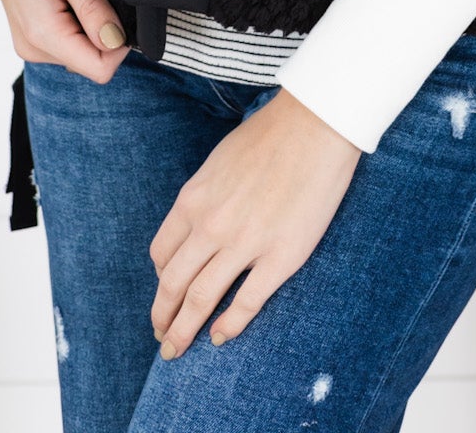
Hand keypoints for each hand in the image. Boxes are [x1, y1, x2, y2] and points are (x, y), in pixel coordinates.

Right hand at [0, 0, 130, 83]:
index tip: (117, 8)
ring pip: (82, 53)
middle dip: (104, 31)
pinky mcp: (32, 35)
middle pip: (92, 62)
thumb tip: (117, 42)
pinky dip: (78, 22)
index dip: (120, 43)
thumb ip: (93, 9)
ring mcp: (30, 44)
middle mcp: (33, 48)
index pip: (99, 69)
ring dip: (90, 24)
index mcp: (42, 34)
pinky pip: (68, 42)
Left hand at [148, 86, 361, 356]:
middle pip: (173, 284)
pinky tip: (220, 338)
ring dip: (184, 330)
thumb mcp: (218, 163)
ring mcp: (244, 244)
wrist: (316, 126)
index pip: (162, 254)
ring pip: (201, 300)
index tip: (163, 297)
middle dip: (163, 317)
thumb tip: (194, 226)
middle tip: (161, 337)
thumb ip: (202, 198)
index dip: (159, 282)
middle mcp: (211, 225)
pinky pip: (245, 303)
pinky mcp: (280, 258)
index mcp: (193, 200)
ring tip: (178, 349)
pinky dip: (228, 327)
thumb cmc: (269, 136)